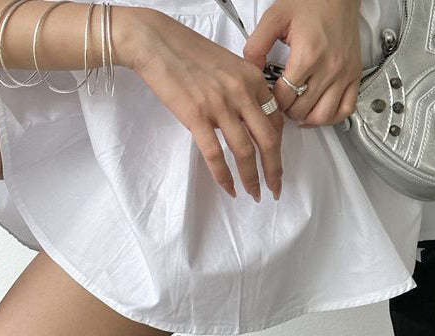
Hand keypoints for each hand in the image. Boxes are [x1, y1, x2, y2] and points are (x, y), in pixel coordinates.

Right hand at [116, 6, 283, 200]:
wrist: (155, 42)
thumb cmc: (188, 51)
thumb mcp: (228, 65)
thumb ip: (244, 90)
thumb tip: (251, 120)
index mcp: (252, 78)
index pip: (275, 119)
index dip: (278, 146)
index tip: (276, 162)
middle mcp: (241, 92)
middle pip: (268, 140)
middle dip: (274, 170)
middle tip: (275, 189)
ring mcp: (219, 105)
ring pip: (245, 152)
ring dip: (252, 178)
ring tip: (254, 193)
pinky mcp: (197, 116)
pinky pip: (216, 154)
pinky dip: (224, 176)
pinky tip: (229, 188)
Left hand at [242, 0, 362, 127]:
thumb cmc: (311, 2)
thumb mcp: (274, 18)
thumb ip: (257, 46)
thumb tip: (250, 71)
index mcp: (308, 55)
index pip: (285, 97)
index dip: (273, 101)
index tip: (271, 95)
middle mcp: (329, 68)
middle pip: (302, 109)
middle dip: (287, 110)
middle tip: (282, 101)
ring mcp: (344, 74)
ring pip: (323, 116)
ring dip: (307, 118)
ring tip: (298, 110)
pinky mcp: (355, 76)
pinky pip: (346, 109)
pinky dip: (332, 117)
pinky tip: (320, 113)